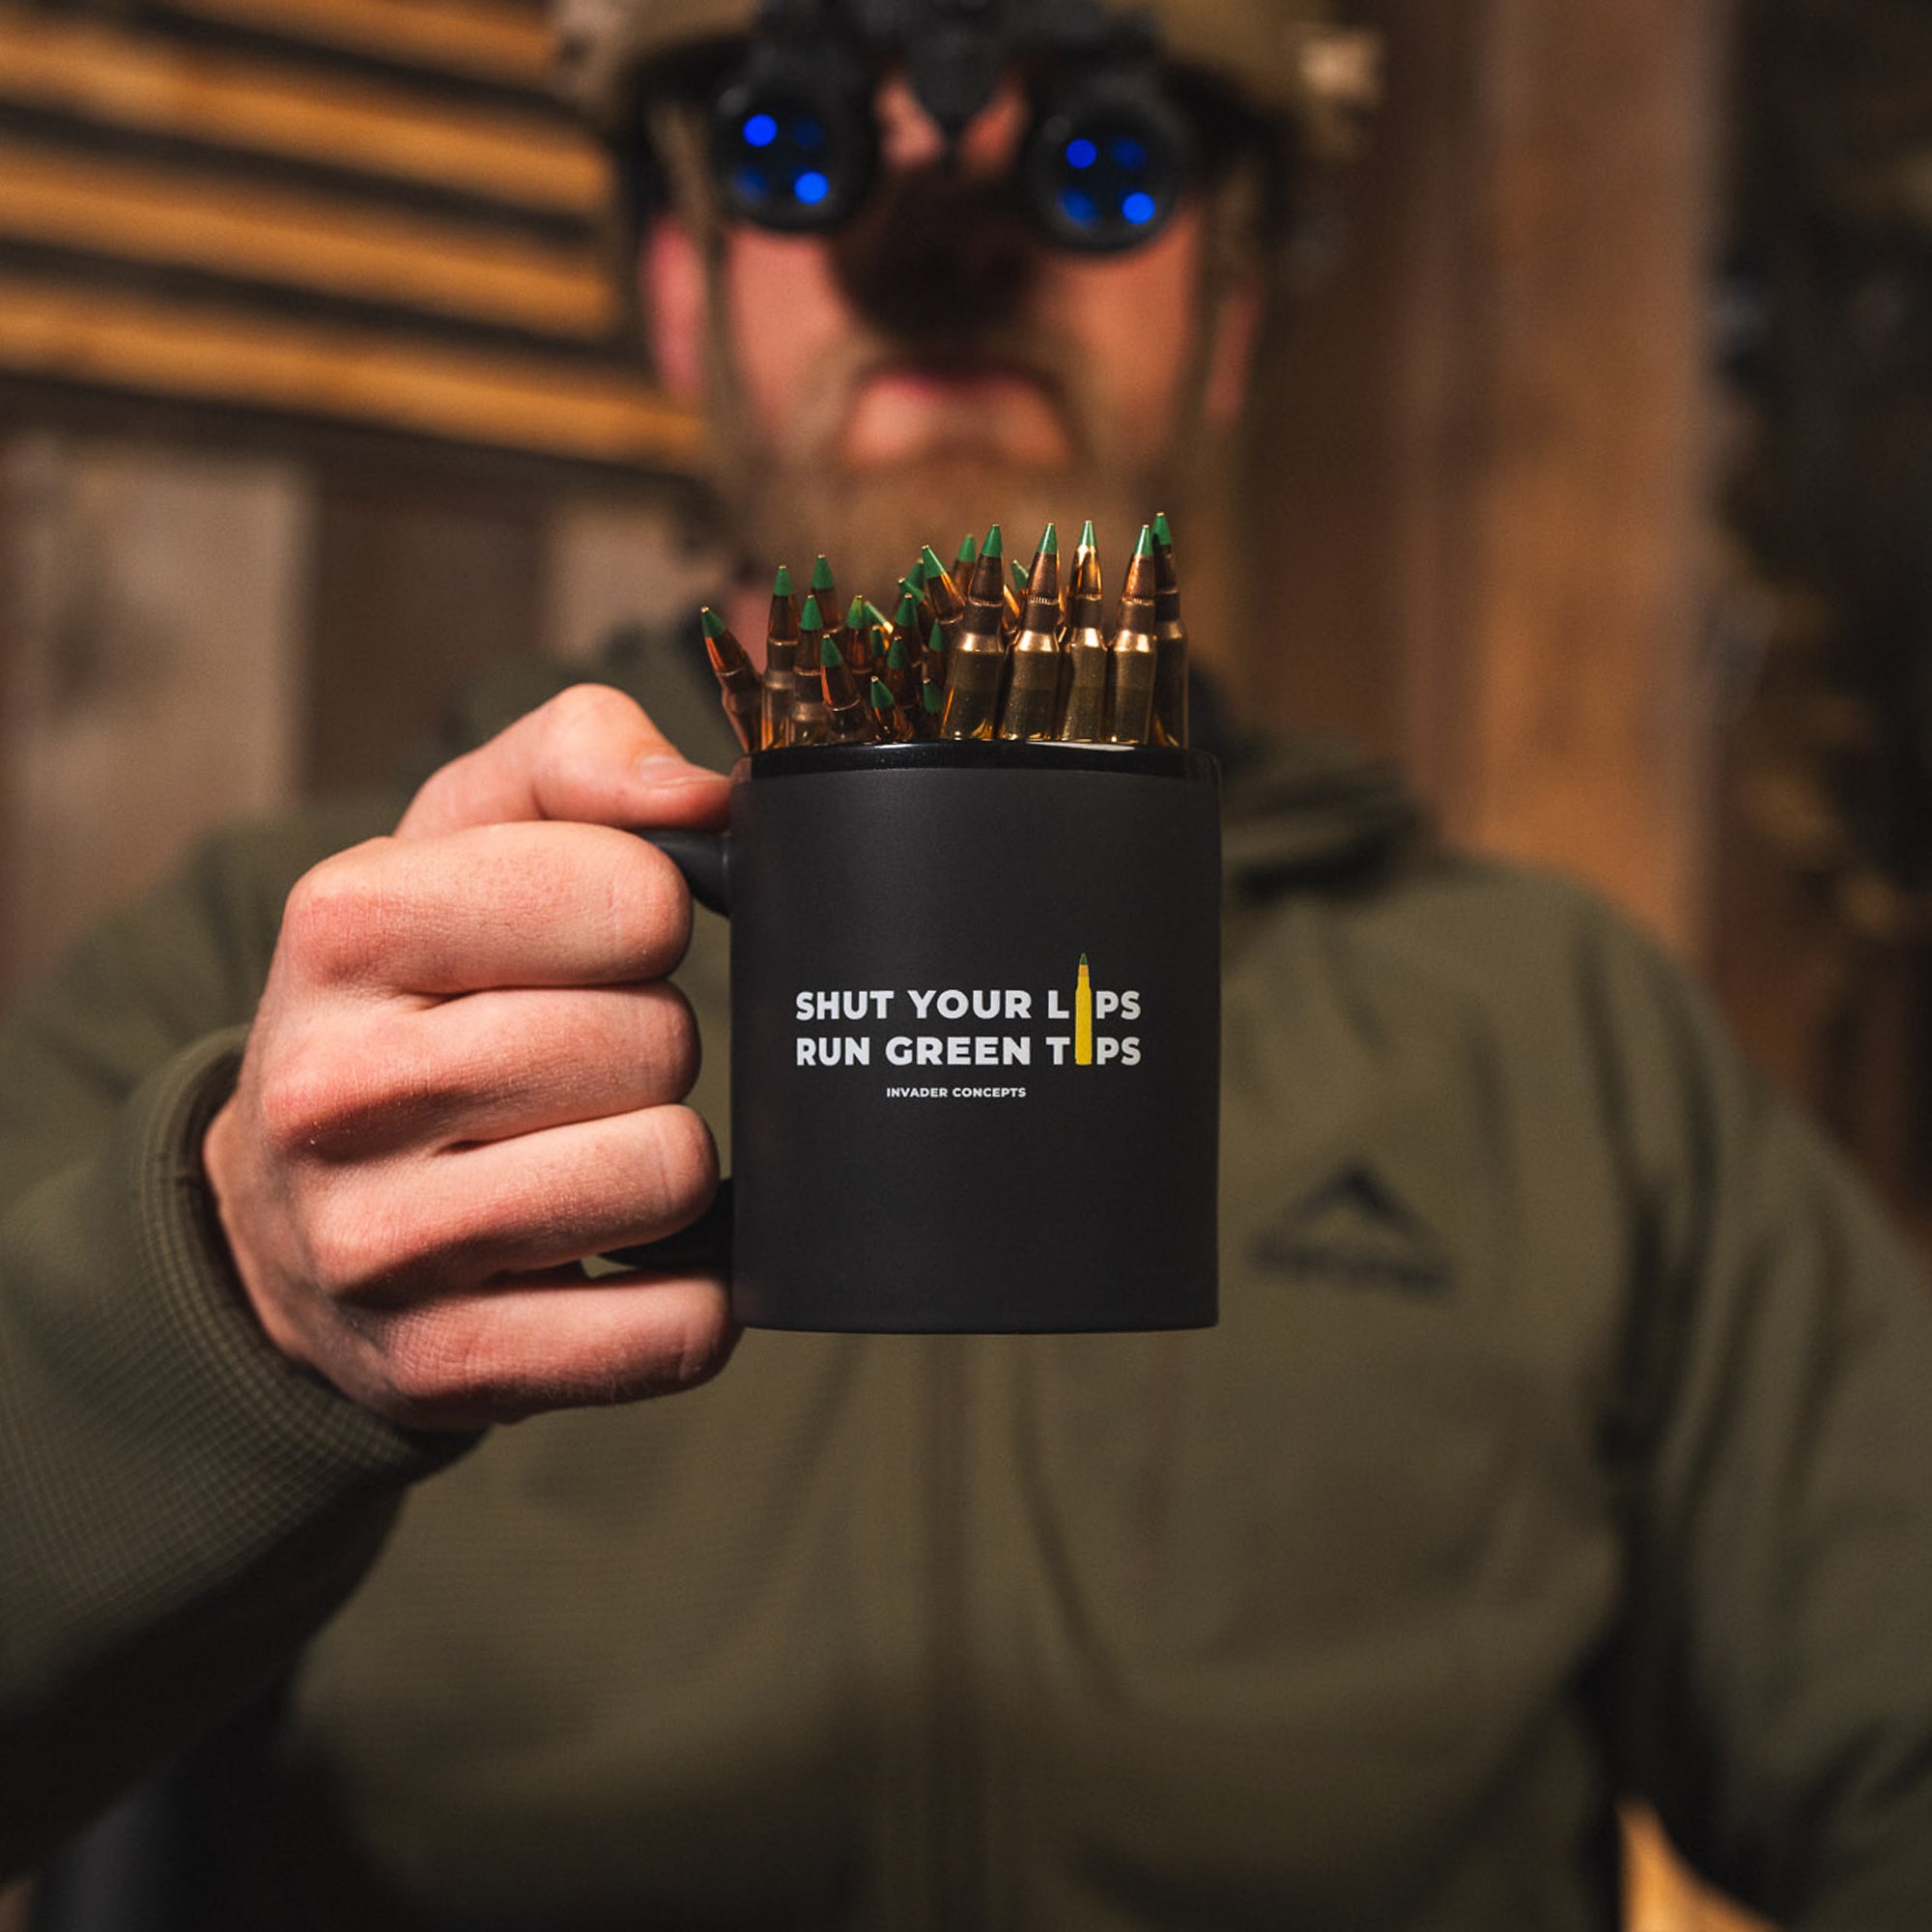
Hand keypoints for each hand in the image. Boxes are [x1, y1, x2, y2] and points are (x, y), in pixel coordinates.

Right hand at [202, 685, 736, 1429]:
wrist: (287, 1214)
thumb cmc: (411, 997)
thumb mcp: (459, 837)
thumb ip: (580, 757)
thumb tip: (706, 796)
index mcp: (344, 924)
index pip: (634, 895)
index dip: (650, 914)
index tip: (597, 943)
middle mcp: (334, 1090)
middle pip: (658, 1044)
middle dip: (654, 1044)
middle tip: (586, 1061)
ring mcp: (381, 1249)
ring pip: (671, 1175)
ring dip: (669, 1162)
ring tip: (590, 1147)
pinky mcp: (447, 1370)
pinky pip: (676, 1328)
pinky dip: (692, 1291)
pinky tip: (624, 1254)